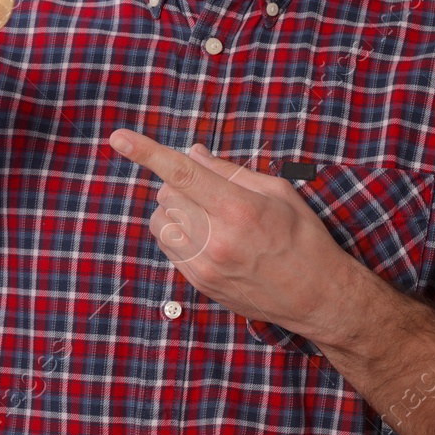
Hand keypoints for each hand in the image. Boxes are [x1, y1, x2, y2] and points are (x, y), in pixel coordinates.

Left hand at [107, 128, 361, 342]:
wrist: (317, 297)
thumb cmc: (303, 238)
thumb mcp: (278, 193)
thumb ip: (230, 171)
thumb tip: (192, 153)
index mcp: (240, 209)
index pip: (182, 173)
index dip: (147, 152)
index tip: (118, 138)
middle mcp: (217, 239)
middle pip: (167, 194)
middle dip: (179, 183)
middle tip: (208, 190)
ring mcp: (205, 265)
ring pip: (159, 221)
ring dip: (174, 209)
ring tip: (207, 214)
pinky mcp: (199, 283)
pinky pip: (166, 246)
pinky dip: (177, 232)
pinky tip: (205, 235)